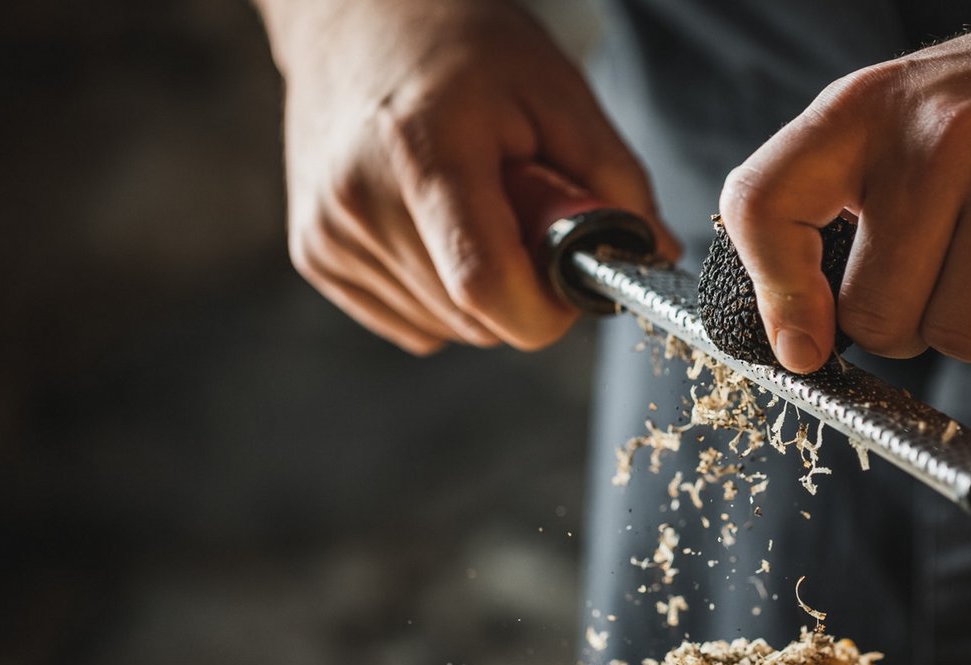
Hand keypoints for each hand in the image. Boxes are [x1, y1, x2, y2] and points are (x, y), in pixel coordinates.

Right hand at [257, 0, 676, 353]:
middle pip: (475, 318)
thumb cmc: (467, 51)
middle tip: (524, 215)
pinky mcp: (315, 255)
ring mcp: (329, 233)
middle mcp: (361, 200)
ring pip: (448, 328)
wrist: (361, 21)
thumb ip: (615, 182)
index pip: (486, 286)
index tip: (572, 276)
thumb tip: (655, 258)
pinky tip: (437, 229)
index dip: (546, 308)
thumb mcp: (557, 94)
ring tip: (475, 210)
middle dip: (523, 290)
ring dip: (482, 293)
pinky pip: (413, 323)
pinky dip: (442, 295)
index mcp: (423, 152)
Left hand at [719, 0, 970, 374]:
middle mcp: (941, 132)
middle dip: (916, 323)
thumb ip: (850, 202)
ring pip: (960, 337)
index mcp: (870, 106)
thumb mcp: (914, 114)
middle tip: (959, 270)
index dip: (775, 297)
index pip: (767, 205)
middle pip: (879, 317)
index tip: (806, 348)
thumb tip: (801, 335)